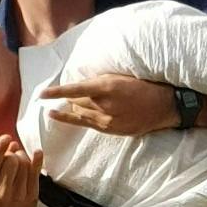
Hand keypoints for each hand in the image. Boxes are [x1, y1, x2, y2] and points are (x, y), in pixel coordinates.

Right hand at [0, 134, 41, 206]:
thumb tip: (12, 143)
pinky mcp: (32, 198)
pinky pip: (37, 174)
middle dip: (12, 154)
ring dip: (22, 157)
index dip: (0, 149)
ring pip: (25, 165)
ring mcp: (19, 197)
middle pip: (12, 162)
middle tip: (10, 157)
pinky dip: (37, 160)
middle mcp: (2, 194)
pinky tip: (37, 152)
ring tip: (17, 162)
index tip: (6, 137)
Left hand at [42, 73, 181, 135]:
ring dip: (74, 106)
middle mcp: (105, 105)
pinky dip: (72, 118)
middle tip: (67, 93)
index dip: (56, 92)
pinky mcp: (111, 129)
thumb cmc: (144, 86)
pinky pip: (86, 124)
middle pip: (76, 101)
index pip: (75, 89)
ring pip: (80, 112)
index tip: (41, 94)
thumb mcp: (121, 77)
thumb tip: (81, 84)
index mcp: (107, 87)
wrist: (165, 106)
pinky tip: (59, 115)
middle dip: (71, 97)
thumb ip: (100, 81)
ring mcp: (108, 119)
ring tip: (66, 102)